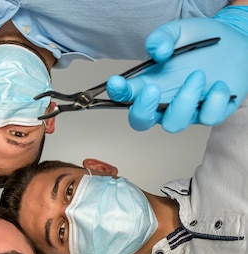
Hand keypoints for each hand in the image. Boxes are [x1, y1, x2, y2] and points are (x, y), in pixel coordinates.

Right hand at [107, 6, 247, 131]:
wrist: (236, 43)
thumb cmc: (202, 40)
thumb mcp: (179, 31)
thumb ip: (163, 37)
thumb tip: (156, 50)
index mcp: (149, 84)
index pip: (124, 96)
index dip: (118, 93)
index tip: (117, 82)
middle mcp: (164, 101)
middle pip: (141, 121)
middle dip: (143, 109)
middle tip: (153, 89)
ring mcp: (186, 111)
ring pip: (174, 123)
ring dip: (185, 100)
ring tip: (198, 74)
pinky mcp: (210, 113)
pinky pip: (208, 118)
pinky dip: (214, 100)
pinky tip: (219, 84)